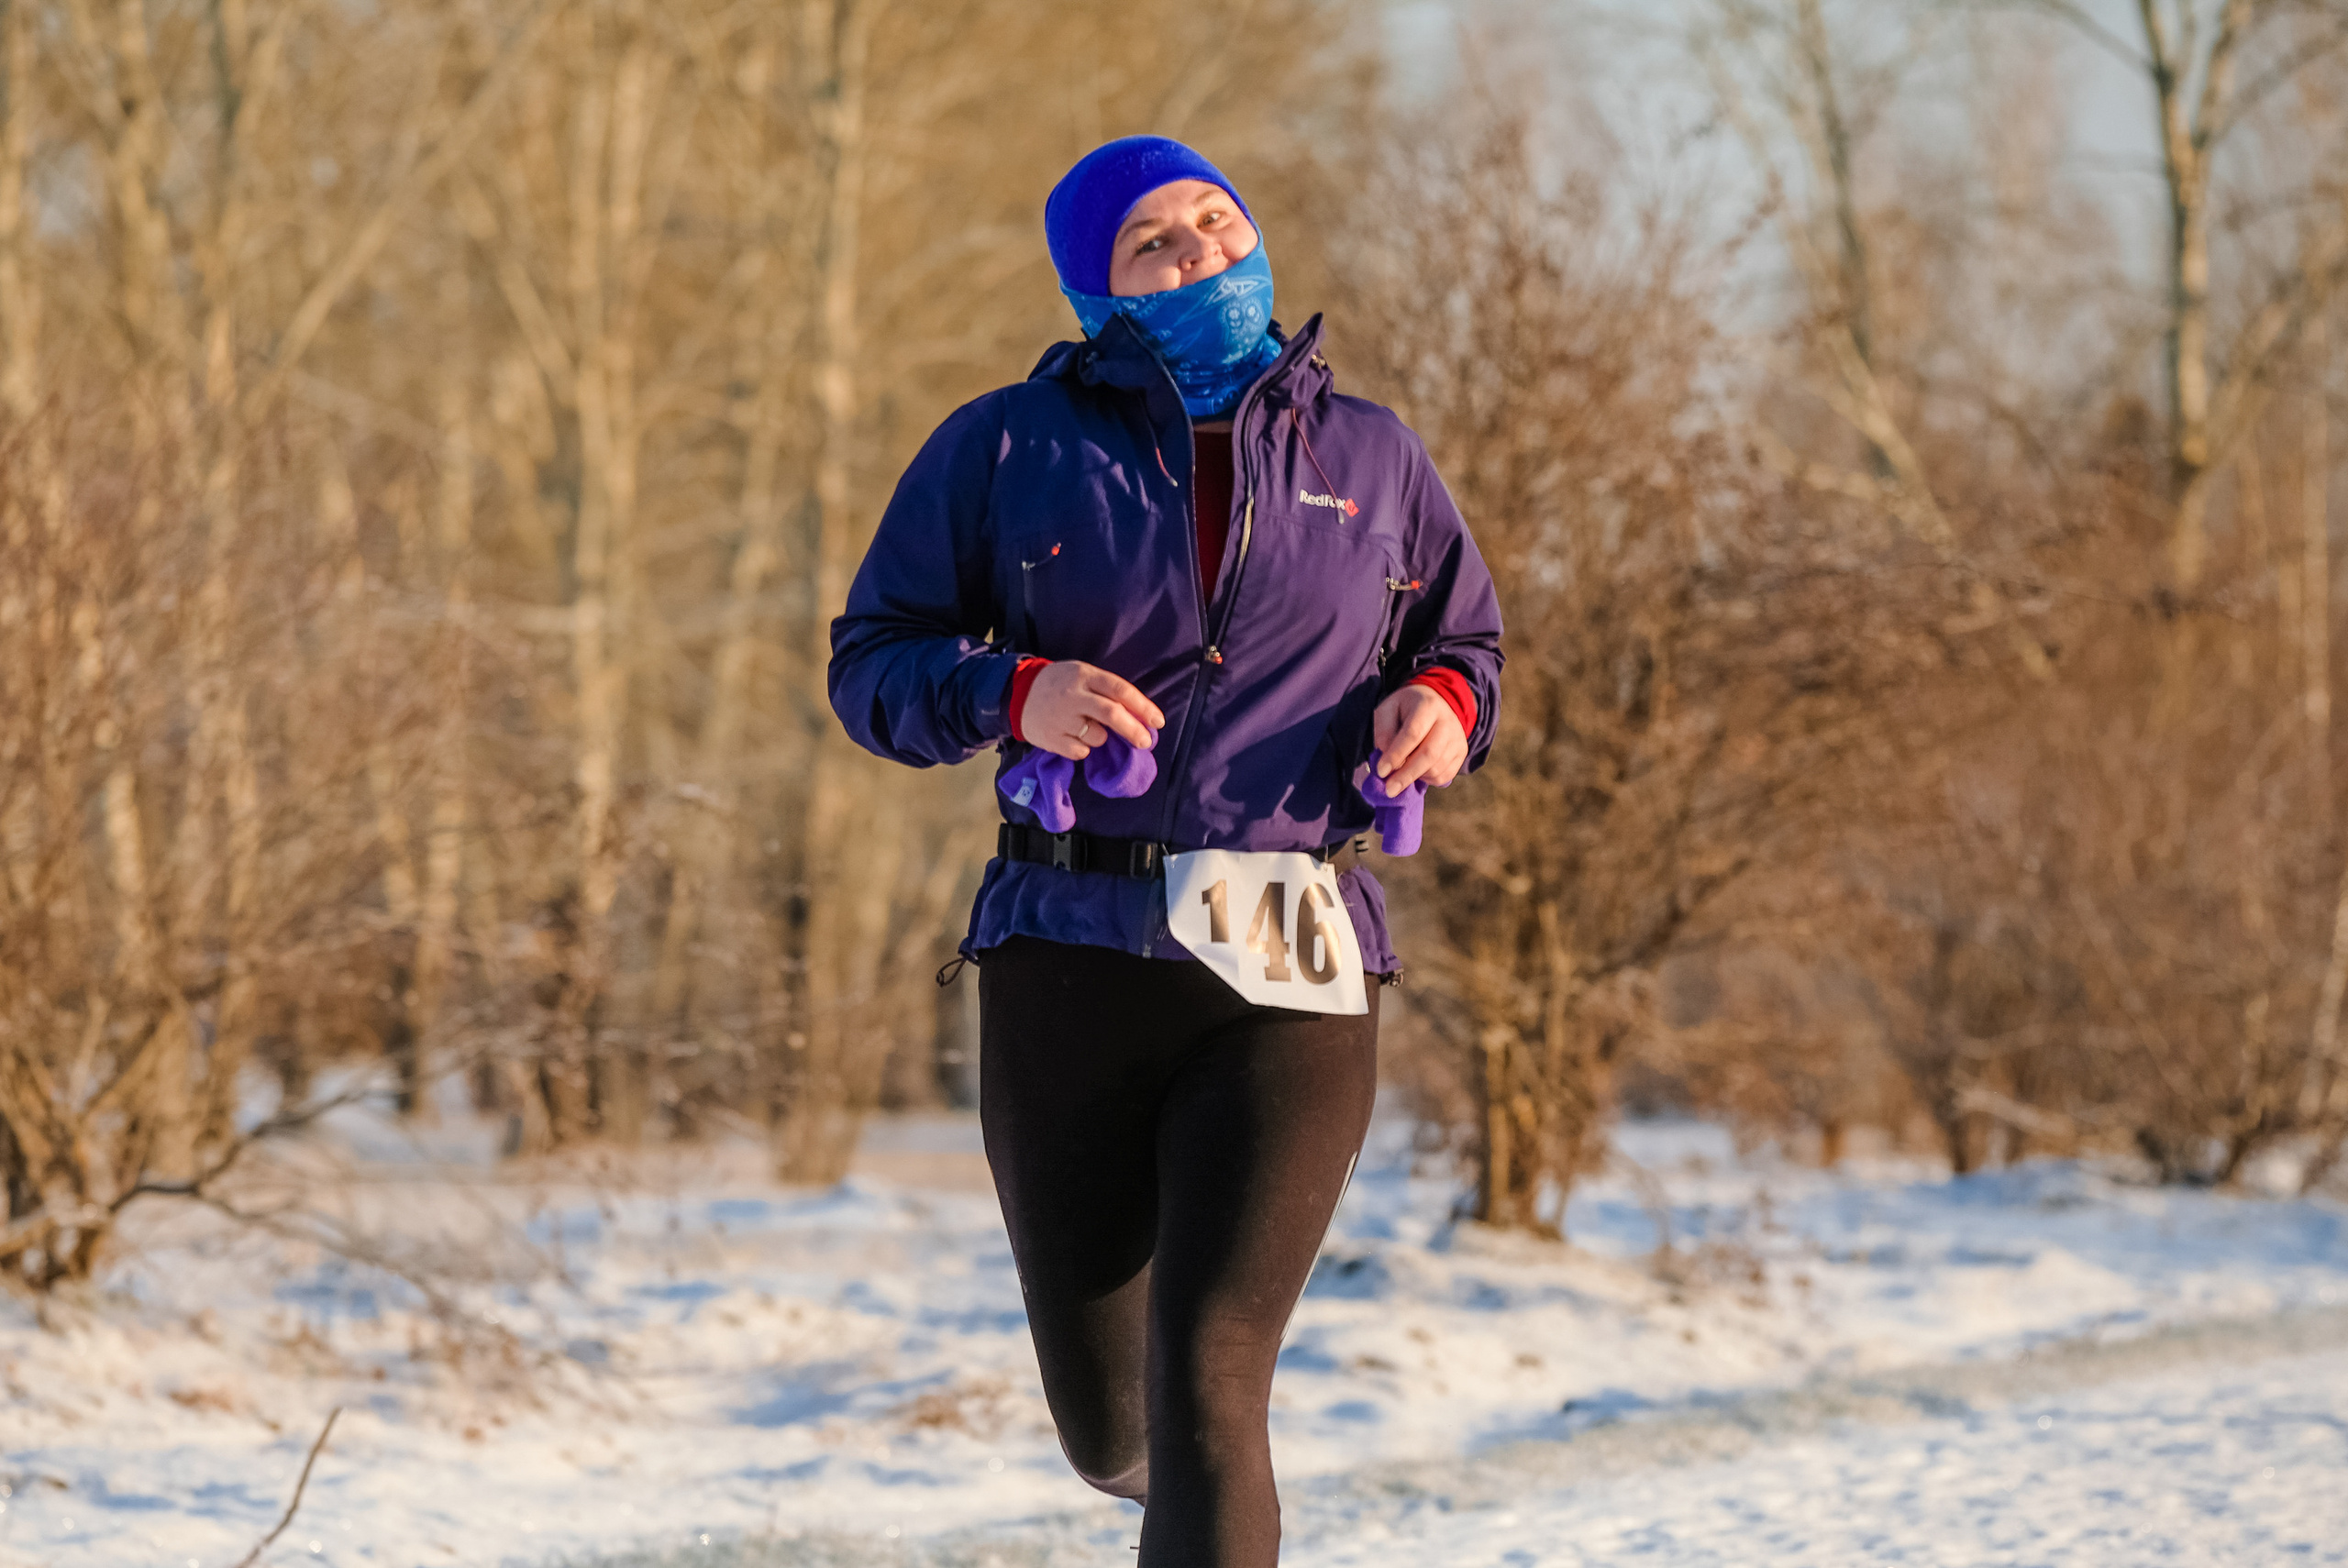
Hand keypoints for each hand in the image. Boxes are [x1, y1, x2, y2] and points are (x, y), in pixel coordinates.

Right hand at [1022, 661, 1165, 760]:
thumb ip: (1107, 692)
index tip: (1157, 722)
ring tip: (1087, 728)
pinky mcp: (1050, 738)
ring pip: (1097, 736)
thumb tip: (1140, 718)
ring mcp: (1060, 718)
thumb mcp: (1083, 676)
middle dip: (1133, 730)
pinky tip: (1072, 736)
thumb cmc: (1061, 685)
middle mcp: (1073, 695)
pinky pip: (1080, 751)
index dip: (1143, 706)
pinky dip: (1083, 748)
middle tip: (1145, 742)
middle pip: (1111, 713)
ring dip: (1101, 737)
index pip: (1120, 689)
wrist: (1017, 693)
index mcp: (1085, 675)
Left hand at [1371, 684, 1466, 795]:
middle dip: (1406, 775)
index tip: (1381, 771)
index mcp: (1428, 705)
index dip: (1396, 754)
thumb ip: (1384, 732)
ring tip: (1400, 774)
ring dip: (1415, 777)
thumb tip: (1388, 760)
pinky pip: (1444, 776)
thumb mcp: (1388, 710)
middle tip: (1389, 790)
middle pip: (1429, 754)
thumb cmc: (1405, 710)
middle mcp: (1448, 721)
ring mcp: (1458, 738)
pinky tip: (1416, 771)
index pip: (1413, 733)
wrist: (1436, 704)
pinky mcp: (1461, 753)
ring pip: (1436, 768)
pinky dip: (1427, 779)